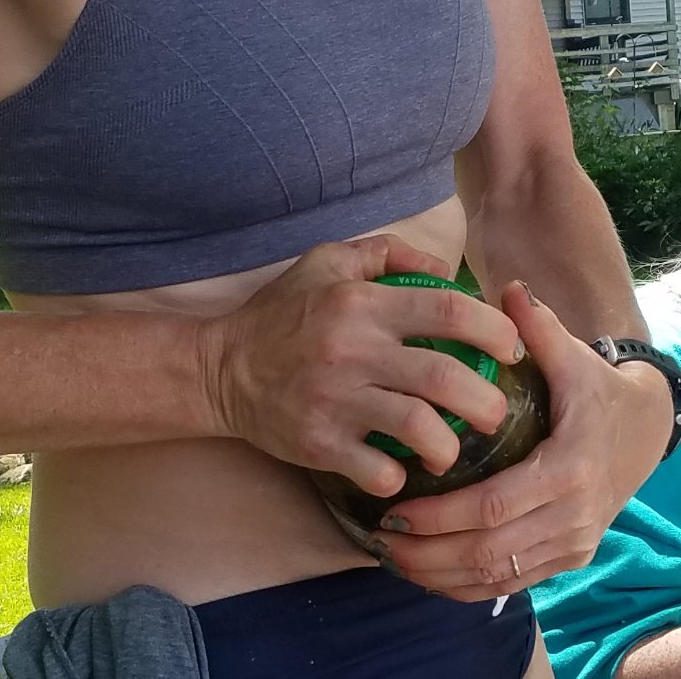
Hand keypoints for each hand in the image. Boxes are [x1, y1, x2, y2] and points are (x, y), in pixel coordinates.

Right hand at [199, 235, 521, 495]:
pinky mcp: (318, 442)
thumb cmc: (281, 313)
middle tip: (496, 413)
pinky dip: (399, 476)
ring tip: (452, 450)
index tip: (510, 350)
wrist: (220, 367)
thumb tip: (443, 268)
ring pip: (419, 429)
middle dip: (488, 402)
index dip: (495, 331)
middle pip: (445, 378)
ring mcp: (334, 400)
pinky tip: (399, 471)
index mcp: (360, 302)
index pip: (448, 310)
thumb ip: (386, 253)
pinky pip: (378, 471)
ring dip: (449, 446)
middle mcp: (351, 349)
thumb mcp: (326, 262)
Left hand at [367, 280, 674, 601]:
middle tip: (378, 538)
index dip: (443, 515)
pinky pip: (511, 584)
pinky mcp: (566, 559)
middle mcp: (572, 517)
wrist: (646, 431)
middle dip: (428, 552)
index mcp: (568, 469)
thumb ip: (539, 329)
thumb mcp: (573, 359)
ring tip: (390, 557)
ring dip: (439, 573)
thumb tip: (510, 288)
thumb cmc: (595, 391)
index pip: (496, 504)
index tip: (395, 510)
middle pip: (490, 551)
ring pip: (498, 576)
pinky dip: (464, 585)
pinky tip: (424, 574)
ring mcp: (572, 545)